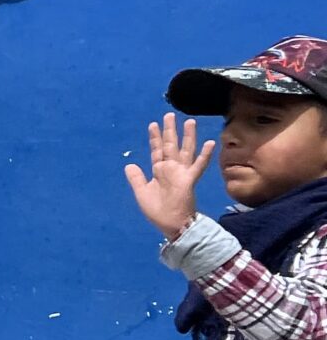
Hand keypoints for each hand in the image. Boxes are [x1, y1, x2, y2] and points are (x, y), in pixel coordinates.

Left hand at [126, 114, 212, 240]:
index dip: (154, 138)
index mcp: (159, 171)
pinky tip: (209, 142)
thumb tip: (129, 164)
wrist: (171, 224)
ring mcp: (181, 172)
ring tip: (190, 121)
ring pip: (185, 150)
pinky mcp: (189, 179)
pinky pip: (198, 165)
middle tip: (169, 115)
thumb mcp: (141, 192)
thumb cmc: (157, 210)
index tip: (153, 124)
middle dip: (169, 131)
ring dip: (187, 136)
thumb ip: (136, 178)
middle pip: (170, 145)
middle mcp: (171, 168)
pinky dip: (204, 154)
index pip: (156, 150)